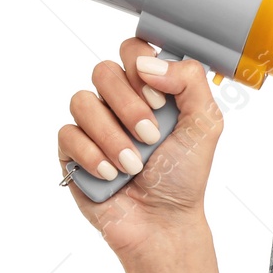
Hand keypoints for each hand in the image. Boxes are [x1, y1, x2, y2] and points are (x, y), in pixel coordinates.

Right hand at [56, 37, 224, 259]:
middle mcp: (118, 102)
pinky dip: (92, 155)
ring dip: (112, 136)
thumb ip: (190, 80)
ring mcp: (93, 125)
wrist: (163, 221)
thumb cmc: (184, 175)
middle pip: (104, 71)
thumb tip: (147, 62)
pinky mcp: (72, 150)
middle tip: (151, 136)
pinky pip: (67, 133)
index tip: (160, 101)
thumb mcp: (206, 124)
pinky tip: (112, 175)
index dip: (141, 68)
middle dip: (129, 107)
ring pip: (82, 101)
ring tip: (134, 164)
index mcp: (150, 90)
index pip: (132, 50)